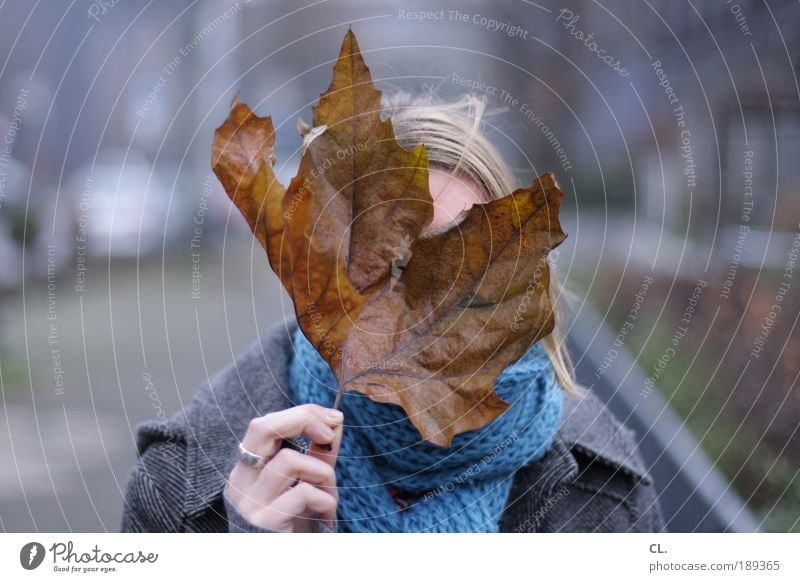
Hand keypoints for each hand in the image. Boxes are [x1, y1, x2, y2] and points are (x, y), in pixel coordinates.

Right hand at [224, 403, 343, 531]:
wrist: (285, 566)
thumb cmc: (295, 525)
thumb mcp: (307, 483)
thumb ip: (318, 454)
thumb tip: (335, 422)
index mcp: (247, 469)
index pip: (264, 424)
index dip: (301, 413)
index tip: (333, 417)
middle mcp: (240, 482)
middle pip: (263, 427)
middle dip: (303, 420)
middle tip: (329, 432)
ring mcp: (249, 502)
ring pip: (288, 459)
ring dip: (322, 472)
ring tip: (330, 495)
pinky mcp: (264, 522)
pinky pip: (303, 493)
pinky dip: (326, 500)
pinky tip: (325, 515)